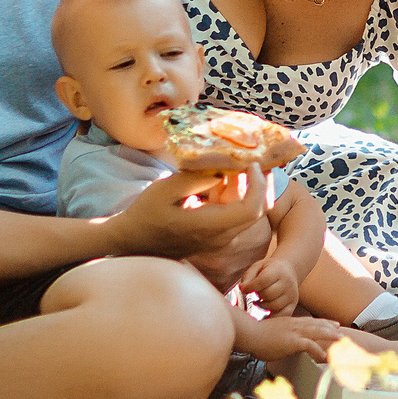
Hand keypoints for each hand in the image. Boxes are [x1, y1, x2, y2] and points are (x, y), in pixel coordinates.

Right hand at [109, 164, 268, 263]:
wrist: (135, 240)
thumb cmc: (146, 214)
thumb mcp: (164, 190)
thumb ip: (195, 179)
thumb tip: (223, 170)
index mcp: (210, 226)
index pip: (252, 209)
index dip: (258, 184)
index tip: (250, 162)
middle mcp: (221, 236)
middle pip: (259, 211)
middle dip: (262, 182)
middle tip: (254, 158)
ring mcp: (220, 237)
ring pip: (249, 211)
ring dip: (248, 186)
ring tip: (237, 161)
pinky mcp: (217, 234)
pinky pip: (236, 212)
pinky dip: (235, 192)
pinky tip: (223, 175)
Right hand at [232, 307, 343, 364]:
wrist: (249, 334)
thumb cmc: (256, 336)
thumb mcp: (273, 333)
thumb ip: (282, 335)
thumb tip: (285, 341)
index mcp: (290, 322)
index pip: (311, 321)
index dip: (323, 323)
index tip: (333, 324)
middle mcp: (295, 324)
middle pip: (317, 324)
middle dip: (331, 328)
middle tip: (341, 332)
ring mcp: (294, 332)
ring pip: (317, 331)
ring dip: (330, 336)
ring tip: (340, 341)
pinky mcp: (292, 341)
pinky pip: (310, 345)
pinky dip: (318, 350)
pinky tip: (324, 356)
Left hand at [241, 254, 300, 316]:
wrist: (288, 270)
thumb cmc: (269, 270)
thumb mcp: (257, 267)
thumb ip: (248, 277)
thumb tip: (242, 289)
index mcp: (278, 271)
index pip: (263, 280)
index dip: (251, 287)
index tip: (244, 289)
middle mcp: (287, 283)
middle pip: (268, 294)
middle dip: (256, 296)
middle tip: (252, 296)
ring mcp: (292, 295)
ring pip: (275, 306)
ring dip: (262, 306)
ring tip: (258, 301)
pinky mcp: (293, 304)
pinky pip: (282, 315)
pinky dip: (272, 315)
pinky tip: (265, 310)